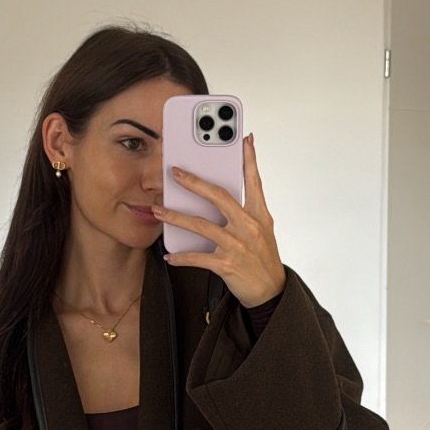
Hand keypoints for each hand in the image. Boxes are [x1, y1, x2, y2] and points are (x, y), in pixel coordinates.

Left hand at [152, 132, 286, 309]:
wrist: (271, 292)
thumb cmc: (263, 257)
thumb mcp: (262, 228)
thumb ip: (246, 208)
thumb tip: (225, 190)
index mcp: (258, 214)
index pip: (253, 180)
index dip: (249, 158)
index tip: (243, 138)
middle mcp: (249, 226)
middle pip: (219, 196)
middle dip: (194, 182)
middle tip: (175, 172)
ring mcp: (238, 245)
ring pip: (201, 225)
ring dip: (175, 217)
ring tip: (157, 210)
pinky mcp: (227, 264)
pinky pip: (198, 257)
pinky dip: (181, 257)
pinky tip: (168, 255)